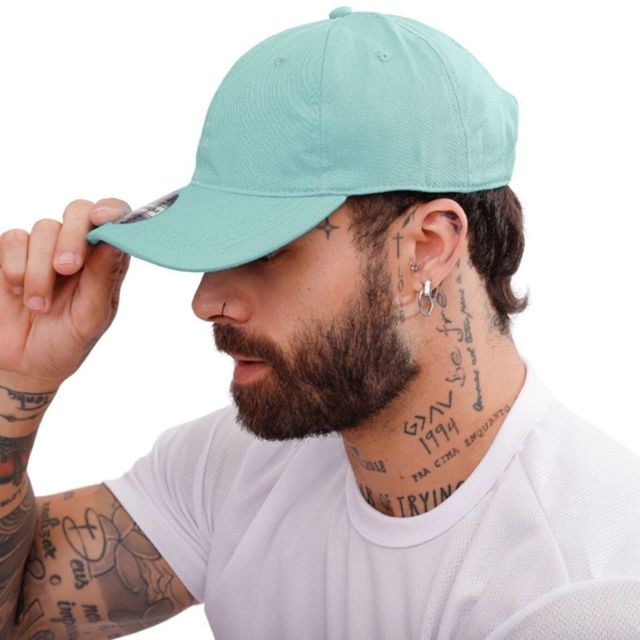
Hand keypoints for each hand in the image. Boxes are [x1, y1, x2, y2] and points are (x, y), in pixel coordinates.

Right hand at [0, 198, 131, 387]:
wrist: (23, 364)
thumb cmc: (66, 341)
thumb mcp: (91, 318)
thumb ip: (103, 279)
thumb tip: (115, 242)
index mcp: (105, 261)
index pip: (116, 220)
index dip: (113, 211)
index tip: (103, 219)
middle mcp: (77, 248)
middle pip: (79, 211)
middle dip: (73, 236)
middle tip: (67, 268)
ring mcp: (43, 248)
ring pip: (45, 228)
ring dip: (41, 269)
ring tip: (39, 305)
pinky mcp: (11, 253)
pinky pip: (13, 240)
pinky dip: (16, 267)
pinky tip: (18, 292)